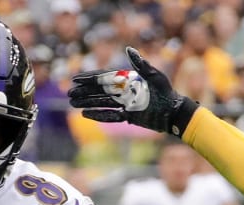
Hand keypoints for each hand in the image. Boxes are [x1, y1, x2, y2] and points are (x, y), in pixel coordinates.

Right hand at [68, 47, 198, 135]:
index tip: (76, 78)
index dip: (90, 78)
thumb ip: (141, 64)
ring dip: (87, 102)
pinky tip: (86, 114)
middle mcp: (125, 91)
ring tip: (72, 103)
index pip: (106, 77)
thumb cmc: (166, 92)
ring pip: (102, 102)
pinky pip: (110, 116)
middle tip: (69, 93)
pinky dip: (99, 115)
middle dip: (84, 91)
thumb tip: (128, 49)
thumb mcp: (155, 77)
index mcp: (129, 79)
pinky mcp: (128, 116)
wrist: (174, 113)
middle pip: (100, 90)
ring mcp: (126, 103)